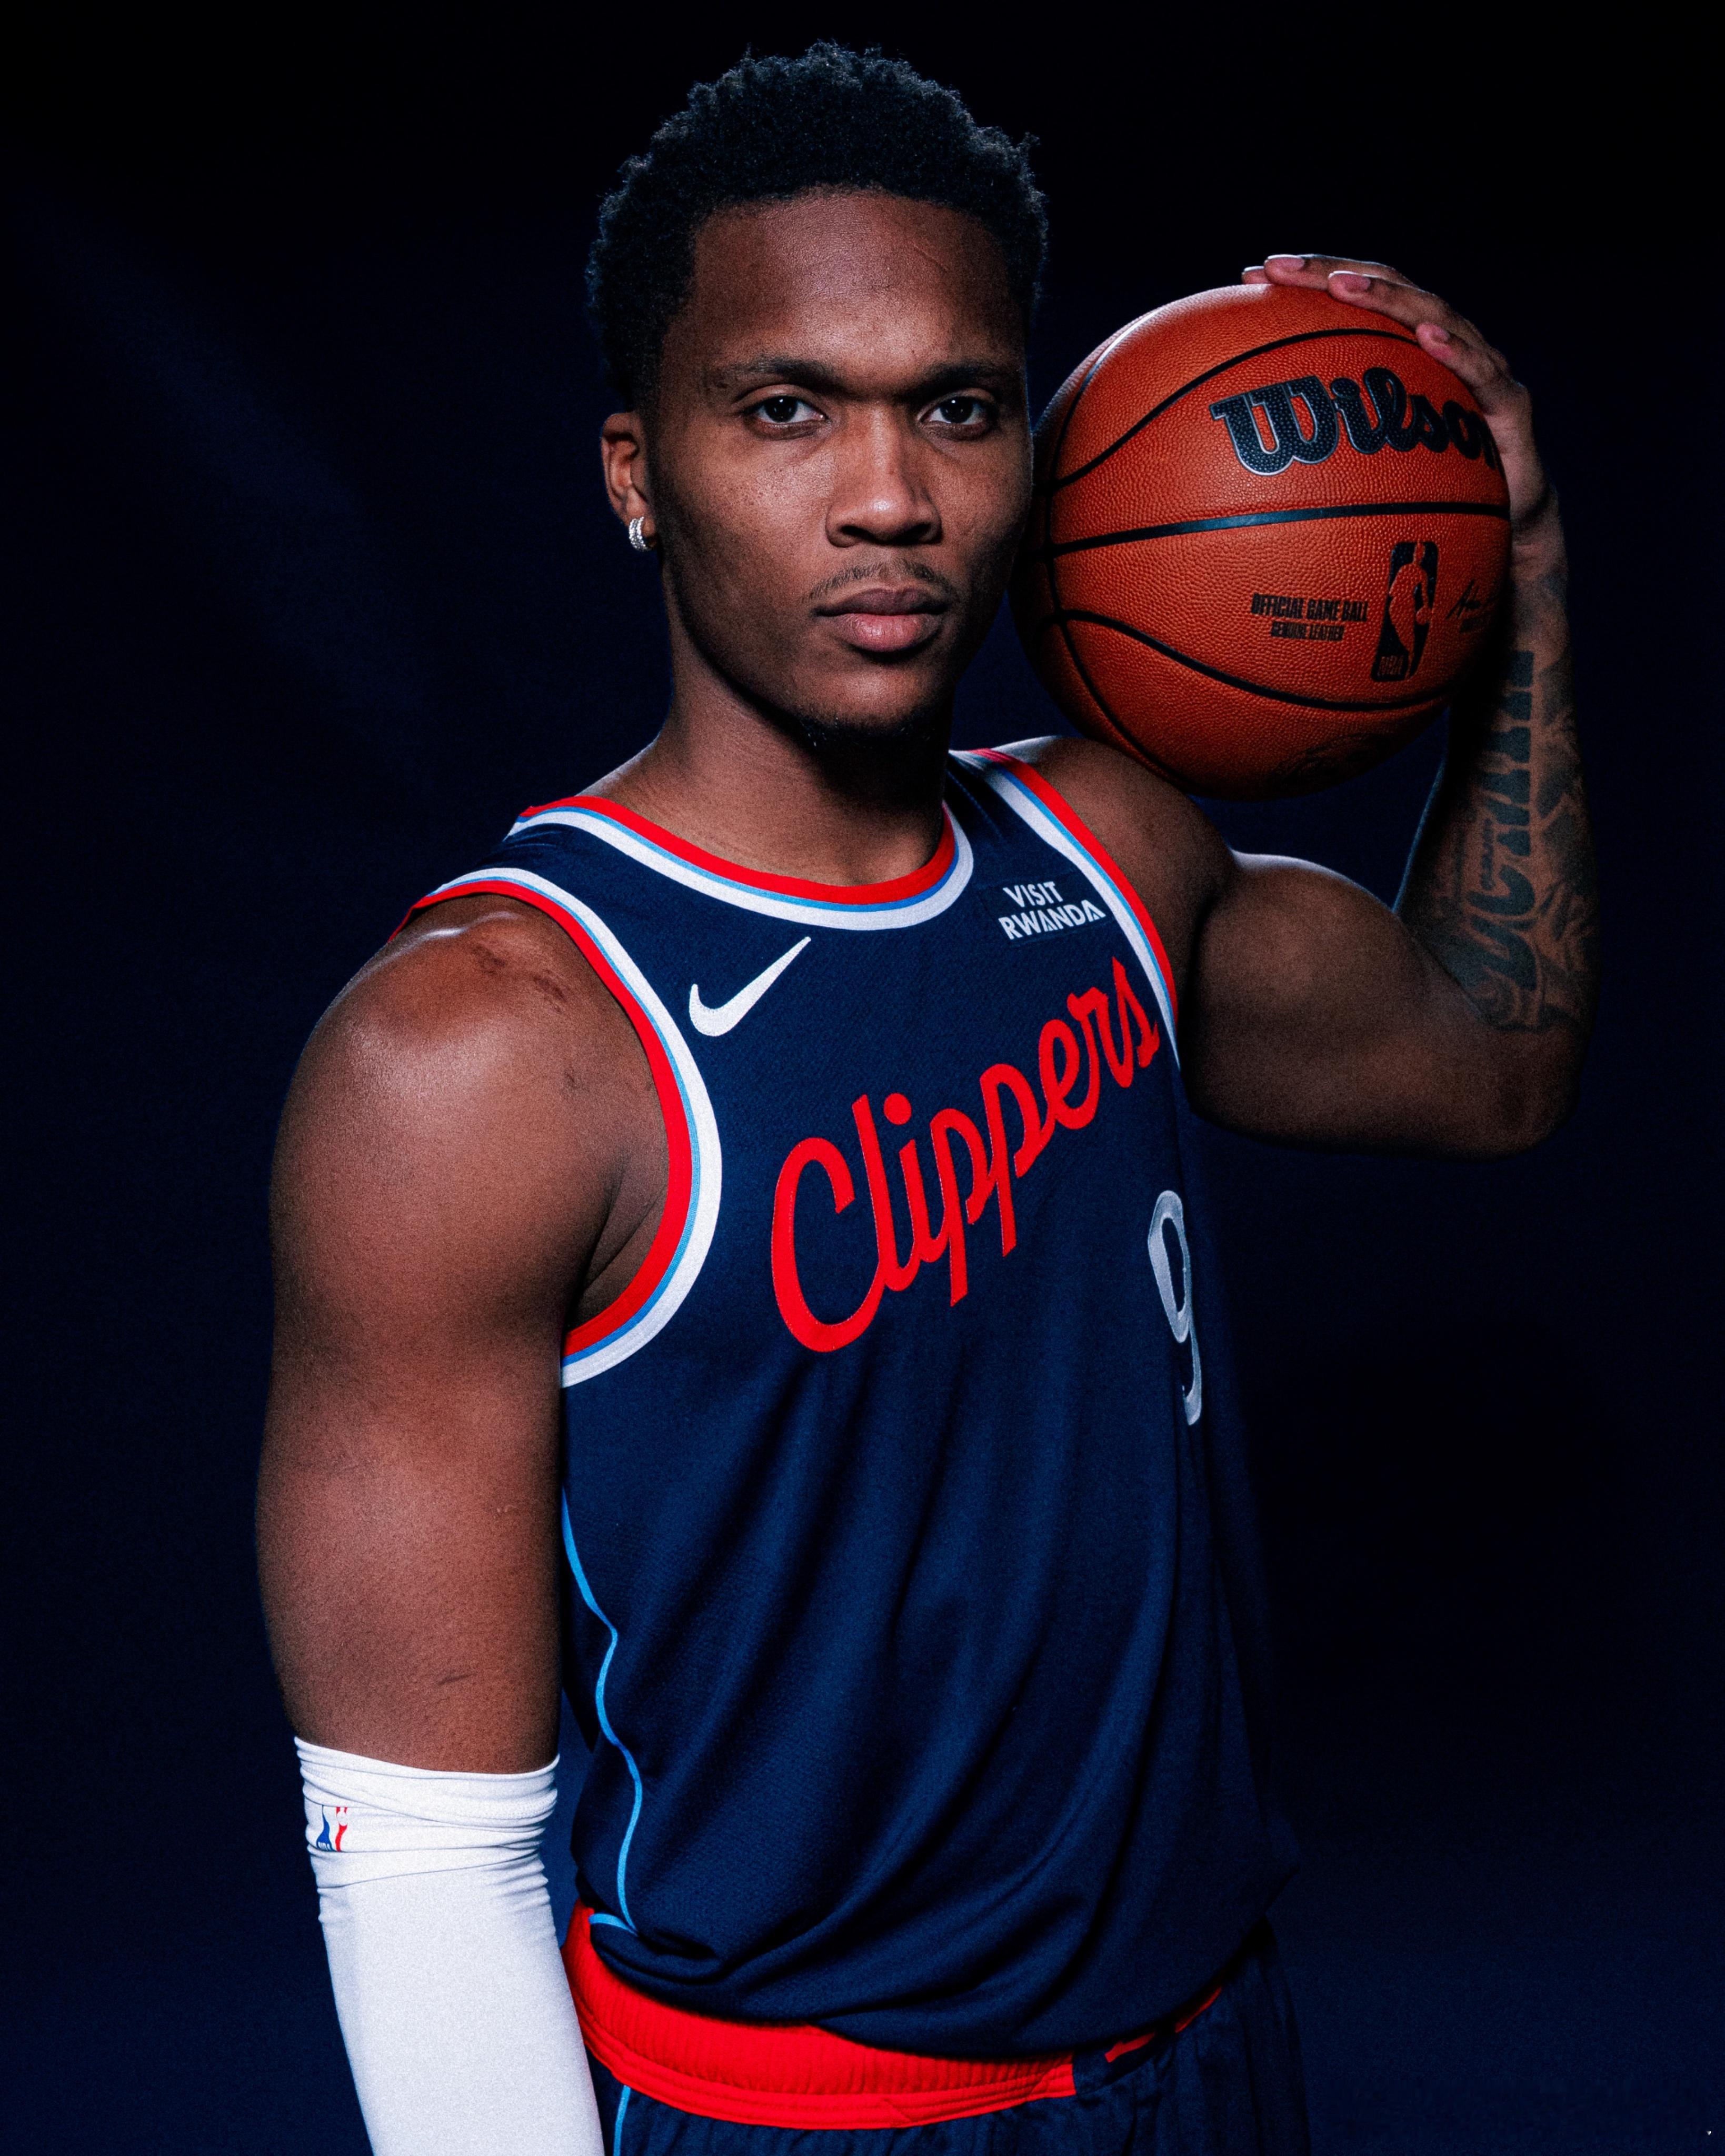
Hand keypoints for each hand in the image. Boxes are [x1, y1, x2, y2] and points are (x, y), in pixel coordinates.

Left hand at [1242, 254, 1554, 550]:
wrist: (1505, 530)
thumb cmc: (1429, 496)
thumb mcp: (1362, 470)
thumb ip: (1320, 448)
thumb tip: (1240, 455)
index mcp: (1407, 353)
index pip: (1354, 301)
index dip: (1307, 282)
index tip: (1253, 276)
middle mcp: (1444, 347)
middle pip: (1387, 292)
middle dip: (1331, 273)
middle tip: (1278, 267)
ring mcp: (1481, 370)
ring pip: (1434, 316)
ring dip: (1386, 297)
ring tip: (1340, 285)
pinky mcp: (1510, 405)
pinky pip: (1482, 374)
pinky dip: (1456, 352)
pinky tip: (1428, 338)